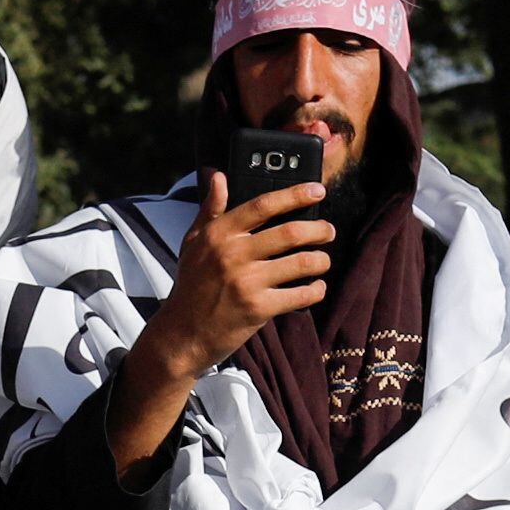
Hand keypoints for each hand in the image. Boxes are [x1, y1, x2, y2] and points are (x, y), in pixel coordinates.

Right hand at [106, 172, 334, 475]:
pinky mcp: (258, 309)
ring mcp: (246, 282)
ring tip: (323, 261)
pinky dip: (316, 290)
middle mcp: (232, 254)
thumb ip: (210, 209)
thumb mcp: (193, 243)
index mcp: (218, 234)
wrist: (182, 335)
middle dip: (319, 230)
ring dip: (322, 260)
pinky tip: (315, 287)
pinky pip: (301, 294)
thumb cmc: (191, 286)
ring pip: (303, 263)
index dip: (295, 194)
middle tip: (328, 231)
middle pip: (291, 232)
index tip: (317, 191)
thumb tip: (217, 174)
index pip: (263, 205)